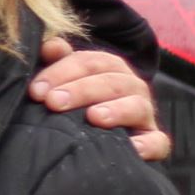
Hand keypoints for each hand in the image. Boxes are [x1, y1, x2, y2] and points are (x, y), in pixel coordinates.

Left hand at [31, 35, 169, 161]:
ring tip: (93, 117)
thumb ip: (56, 61)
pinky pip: (158, 142)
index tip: (36, 90)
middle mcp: (131, 87)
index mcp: (109, 68)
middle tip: (53, 102)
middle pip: (111, 81)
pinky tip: (132, 148)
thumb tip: (50, 46)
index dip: (61, 72)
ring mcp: (144, 114)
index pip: (88, 62)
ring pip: (136, 106)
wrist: (97, 140)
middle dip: (81, 90)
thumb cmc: (73, 105)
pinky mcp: (153, 141)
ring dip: (116, 110)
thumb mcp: (62, 80)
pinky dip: (148, 144)